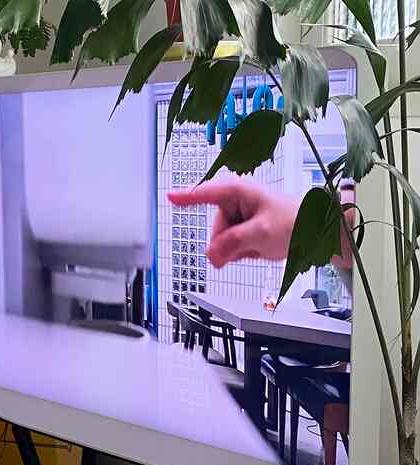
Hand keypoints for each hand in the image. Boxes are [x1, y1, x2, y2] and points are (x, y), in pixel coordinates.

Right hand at [168, 178, 299, 268]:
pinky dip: (240, 253)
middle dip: (227, 243)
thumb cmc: (294, 221)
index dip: (186, 197)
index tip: (169, 196)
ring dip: (236, 250)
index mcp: (238, 192)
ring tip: (258, 245)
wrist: (312, 233)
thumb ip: (232, 243)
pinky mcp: (241, 233)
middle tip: (248, 246)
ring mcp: (238, 219)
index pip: (205, 194)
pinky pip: (229, 249)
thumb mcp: (260, 232)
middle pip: (215, 230)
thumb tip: (211, 255)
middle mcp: (235, 203)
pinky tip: (256, 249)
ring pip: (220, 243)